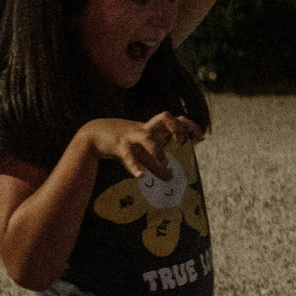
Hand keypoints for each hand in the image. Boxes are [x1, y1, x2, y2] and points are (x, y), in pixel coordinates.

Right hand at [87, 111, 201, 180]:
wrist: (93, 135)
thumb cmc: (124, 142)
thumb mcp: (143, 154)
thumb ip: (158, 166)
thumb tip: (170, 178)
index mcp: (154, 129)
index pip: (177, 119)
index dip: (190, 126)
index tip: (201, 138)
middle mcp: (145, 129)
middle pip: (165, 117)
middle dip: (177, 127)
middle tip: (182, 142)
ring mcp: (131, 135)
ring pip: (147, 136)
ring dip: (157, 149)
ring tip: (164, 162)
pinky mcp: (119, 145)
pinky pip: (127, 155)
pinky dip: (134, 165)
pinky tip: (140, 175)